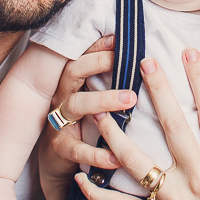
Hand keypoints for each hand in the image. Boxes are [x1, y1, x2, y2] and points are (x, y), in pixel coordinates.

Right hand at [37, 35, 136, 199]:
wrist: (58, 160)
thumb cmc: (84, 123)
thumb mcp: (93, 99)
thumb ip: (109, 81)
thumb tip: (141, 61)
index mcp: (72, 83)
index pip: (83, 56)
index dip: (98, 46)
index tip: (120, 38)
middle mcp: (63, 97)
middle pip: (74, 72)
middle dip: (99, 63)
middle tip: (130, 65)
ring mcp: (60, 121)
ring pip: (77, 105)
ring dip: (103, 100)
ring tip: (130, 100)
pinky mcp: (61, 147)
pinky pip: (77, 149)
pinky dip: (97, 154)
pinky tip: (116, 157)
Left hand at [74, 49, 199, 199]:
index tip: (188, 52)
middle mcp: (198, 177)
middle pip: (174, 126)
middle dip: (157, 91)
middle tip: (142, 61)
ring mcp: (174, 199)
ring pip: (137, 162)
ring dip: (114, 136)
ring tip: (96, 112)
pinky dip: (97, 194)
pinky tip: (81, 179)